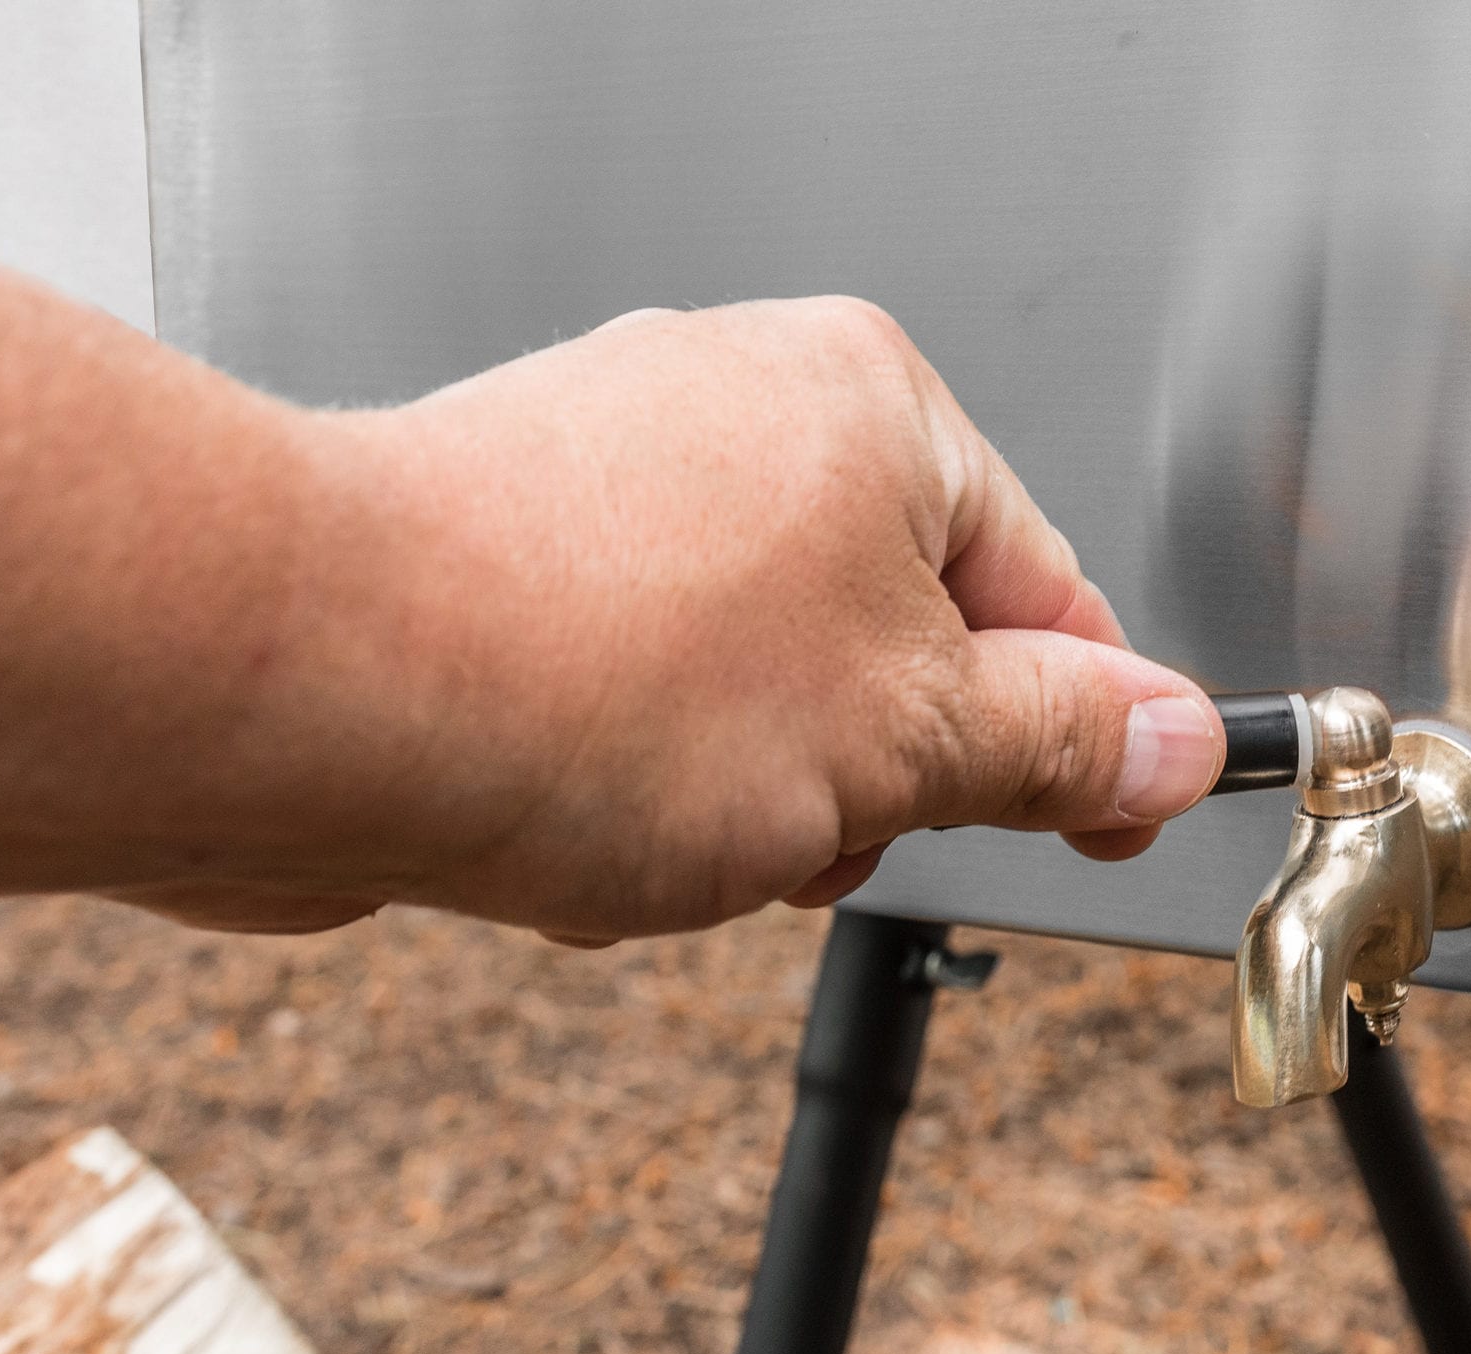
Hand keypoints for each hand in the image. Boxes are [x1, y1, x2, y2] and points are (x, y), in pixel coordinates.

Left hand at [146, 298, 1224, 940]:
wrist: (296, 691)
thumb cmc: (581, 676)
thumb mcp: (904, 742)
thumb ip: (1062, 743)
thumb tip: (1173, 739)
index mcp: (869, 407)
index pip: (1048, 589)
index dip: (1090, 731)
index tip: (1113, 816)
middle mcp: (738, 415)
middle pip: (898, 653)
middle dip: (871, 783)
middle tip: (824, 829)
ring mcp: (611, 489)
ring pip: (762, 704)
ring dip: (748, 809)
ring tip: (670, 829)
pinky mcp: (508, 573)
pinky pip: (638, 713)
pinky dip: (632, 789)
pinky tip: (576, 825)